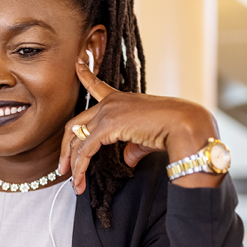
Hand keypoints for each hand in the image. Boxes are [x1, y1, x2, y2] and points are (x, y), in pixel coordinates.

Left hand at [58, 59, 222, 192]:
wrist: (184, 125)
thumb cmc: (172, 130)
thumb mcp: (146, 138)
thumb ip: (132, 147)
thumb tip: (127, 159)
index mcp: (120, 99)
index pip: (97, 86)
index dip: (85, 75)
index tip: (77, 63)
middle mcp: (110, 103)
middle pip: (75, 124)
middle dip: (66, 148)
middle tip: (62, 168)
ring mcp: (107, 112)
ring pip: (77, 140)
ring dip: (73, 164)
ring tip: (74, 183)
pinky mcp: (107, 125)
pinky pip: (86, 150)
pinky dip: (80, 168)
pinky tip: (80, 181)